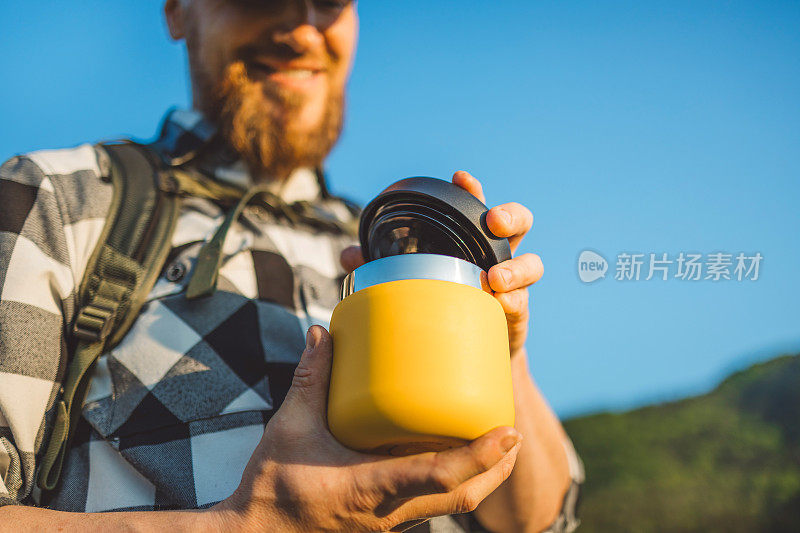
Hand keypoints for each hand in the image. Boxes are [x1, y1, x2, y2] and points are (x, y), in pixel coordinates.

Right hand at [210, 326, 521, 531]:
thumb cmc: (272, 490)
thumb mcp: (289, 429)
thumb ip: (309, 379)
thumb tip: (322, 334)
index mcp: (372, 488)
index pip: (441, 477)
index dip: (481, 456)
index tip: (510, 431)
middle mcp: (391, 510)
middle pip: (464, 496)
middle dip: (497, 467)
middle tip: (515, 432)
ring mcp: (390, 520)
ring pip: (452, 503)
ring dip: (481, 476)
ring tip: (496, 441)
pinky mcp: (384, 519)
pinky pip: (431, 502)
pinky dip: (453, 480)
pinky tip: (448, 454)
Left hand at [340, 171, 541, 356]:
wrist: (466, 346)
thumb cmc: (438, 297)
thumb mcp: (409, 277)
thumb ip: (378, 264)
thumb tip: (347, 256)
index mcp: (471, 237)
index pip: (475, 204)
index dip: (472, 189)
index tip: (460, 178)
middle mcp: (497, 253)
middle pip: (520, 222)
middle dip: (511, 215)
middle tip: (494, 221)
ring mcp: (512, 282)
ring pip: (532, 264)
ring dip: (517, 267)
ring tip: (494, 277)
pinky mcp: (517, 311)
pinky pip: (523, 301)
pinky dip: (513, 300)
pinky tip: (499, 303)